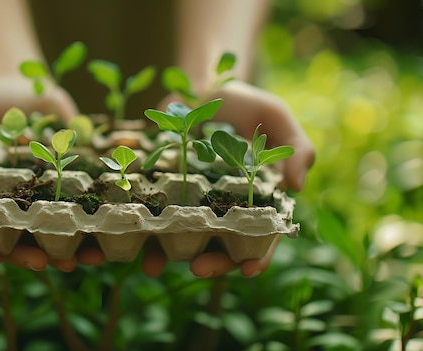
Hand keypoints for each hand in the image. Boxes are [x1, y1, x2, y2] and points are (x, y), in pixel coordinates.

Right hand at [0, 75, 91, 269]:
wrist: (31, 83)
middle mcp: (12, 200)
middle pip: (16, 238)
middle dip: (28, 255)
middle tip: (43, 262)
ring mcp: (42, 194)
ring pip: (50, 232)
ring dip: (63, 249)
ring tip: (78, 258)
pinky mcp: (69, 183)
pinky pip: (79, 208)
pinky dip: (89, 224)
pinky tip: (101, 236)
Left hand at [146, 81, 315, 277]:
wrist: (195, 88)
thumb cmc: (241, 105)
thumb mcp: (274, 116)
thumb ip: (296, 147)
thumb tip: (298, 186)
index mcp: (255, 199)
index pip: (262, 236)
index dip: (258, 256)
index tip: (248, 271)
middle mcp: (222, 208)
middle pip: (221, 247)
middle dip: (212, 263)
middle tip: (197, 268)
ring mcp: (189, 203)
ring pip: (182, 240)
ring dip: (169, 257)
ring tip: (153, 265)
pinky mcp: (160, 192)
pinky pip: (149, 216)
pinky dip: (137, 229)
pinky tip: (124, 236)